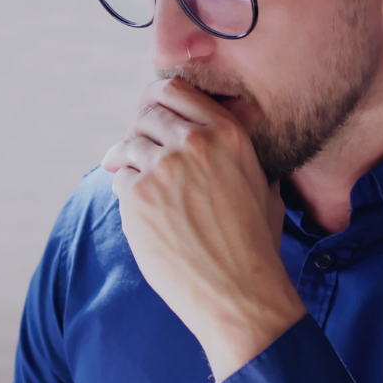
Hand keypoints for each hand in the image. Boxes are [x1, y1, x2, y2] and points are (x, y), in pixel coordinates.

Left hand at [101, 77, 305, 379]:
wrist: (240, 292)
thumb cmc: (255, 245)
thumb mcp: (264, 184)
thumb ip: (239, 152)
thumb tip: (220, 132)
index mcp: (227, 133)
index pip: (176, 90)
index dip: (157, 102)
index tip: (151, 118)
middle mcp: (194, 142)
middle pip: (147, 115)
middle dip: (141, 133)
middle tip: (141, 155)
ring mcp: (163, 167)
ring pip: (129, 145)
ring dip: (130, 163)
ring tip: (143, 190)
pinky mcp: (137, 196)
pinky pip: (119, 178)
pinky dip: (126, 192)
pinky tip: (144, 214)